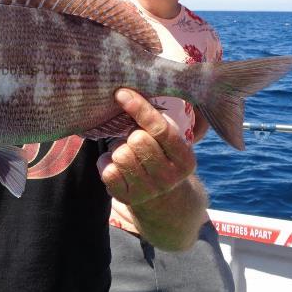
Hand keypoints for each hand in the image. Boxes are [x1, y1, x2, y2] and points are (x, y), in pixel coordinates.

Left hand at [97, 88, 196, 205]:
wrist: (163, 199)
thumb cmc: (163, 157)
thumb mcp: (172, 142)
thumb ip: (159, 121)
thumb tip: (131, 91)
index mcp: (185, 159)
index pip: (161, 129)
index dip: (139, 108)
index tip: (121, 93)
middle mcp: (169, 178)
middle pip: (138, 140)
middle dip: (130, 134)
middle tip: (132, 138)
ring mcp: (148, 191)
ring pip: (121, 155)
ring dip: (118, 148)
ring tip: (125, 152)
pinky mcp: (127, 198)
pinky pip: (108, 171)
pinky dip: (106, 163)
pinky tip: (115, 165)